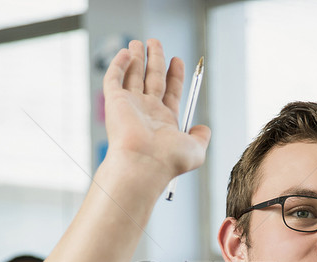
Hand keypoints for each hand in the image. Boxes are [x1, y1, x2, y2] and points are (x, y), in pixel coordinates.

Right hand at [102, 39, 210, 195]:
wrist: (144, 164)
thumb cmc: (168, 160)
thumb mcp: (196, 150)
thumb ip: (202, 137)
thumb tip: (203, 128)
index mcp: (164, 120)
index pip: (170, 91)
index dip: (174, 75)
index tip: (177, 60)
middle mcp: (146, 112)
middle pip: (152, 79)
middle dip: (154, 60)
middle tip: (155, 43)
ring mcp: (130, 106)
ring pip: (132, 76)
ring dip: (135, 58)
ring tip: (138, 43)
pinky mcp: (115, 102)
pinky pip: (114, 79)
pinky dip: (118, 64)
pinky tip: (124, 53)